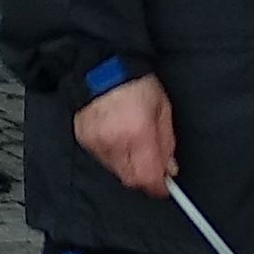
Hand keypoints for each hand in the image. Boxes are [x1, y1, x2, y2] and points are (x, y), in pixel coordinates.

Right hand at [73, 74, 175, 199]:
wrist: (102, 66)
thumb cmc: (135, 84)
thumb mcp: (162, 110)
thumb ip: (166, 143)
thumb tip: (169, 168)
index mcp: (137, 132)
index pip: (148, 177)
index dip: (158, 187)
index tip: (164, 187)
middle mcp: (114, 141)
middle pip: (131, 179)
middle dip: (144, 177)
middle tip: (152, 165)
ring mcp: (96, 142)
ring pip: (116, 170)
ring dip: (128, 165)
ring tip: (133, 142)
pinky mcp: (84, 139)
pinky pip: (102, 158)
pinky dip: (113, 154)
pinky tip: (118, 137)